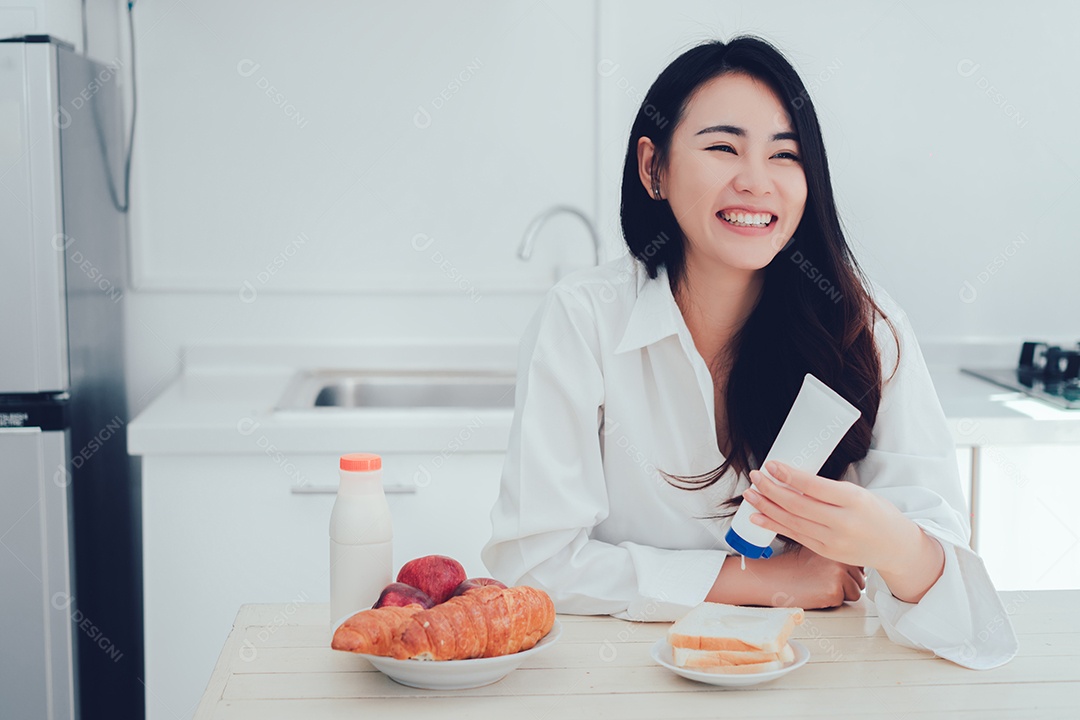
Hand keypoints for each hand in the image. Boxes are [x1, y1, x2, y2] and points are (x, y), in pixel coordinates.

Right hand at [708, 546, 863, 608]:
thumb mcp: (813, 545)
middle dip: (846, 582)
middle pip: (860, 577)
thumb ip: (835, 547)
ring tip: (820, 585)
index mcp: (837, 541)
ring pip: (856, 590)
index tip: (833, 571)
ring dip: (842, 592)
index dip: (847, 570)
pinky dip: (832, 600)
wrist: (771, 578)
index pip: (859, 561)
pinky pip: (844, 600)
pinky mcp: (833, 590)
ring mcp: (838, 573)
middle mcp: (841, 555)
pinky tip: (816, 591)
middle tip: (824, 580)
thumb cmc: (790, 565)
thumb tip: (855, 558)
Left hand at [743, 460, 944, 602]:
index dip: (789, 475)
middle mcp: (843, 522)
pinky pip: (795, 536)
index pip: (814, 487)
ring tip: (750, 494)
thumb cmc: (876, 513)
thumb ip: (827, 489)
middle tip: (755, 476)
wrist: (895, 547)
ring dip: (766, 507)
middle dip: (771, 489)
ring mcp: (833, 541)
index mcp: (854, 500)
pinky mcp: (825, 552)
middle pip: (798, 505)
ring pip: (792, 522)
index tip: (771, 465)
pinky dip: (773, 525)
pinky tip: (757, 517)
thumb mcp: (858, 493)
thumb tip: (791, 478)